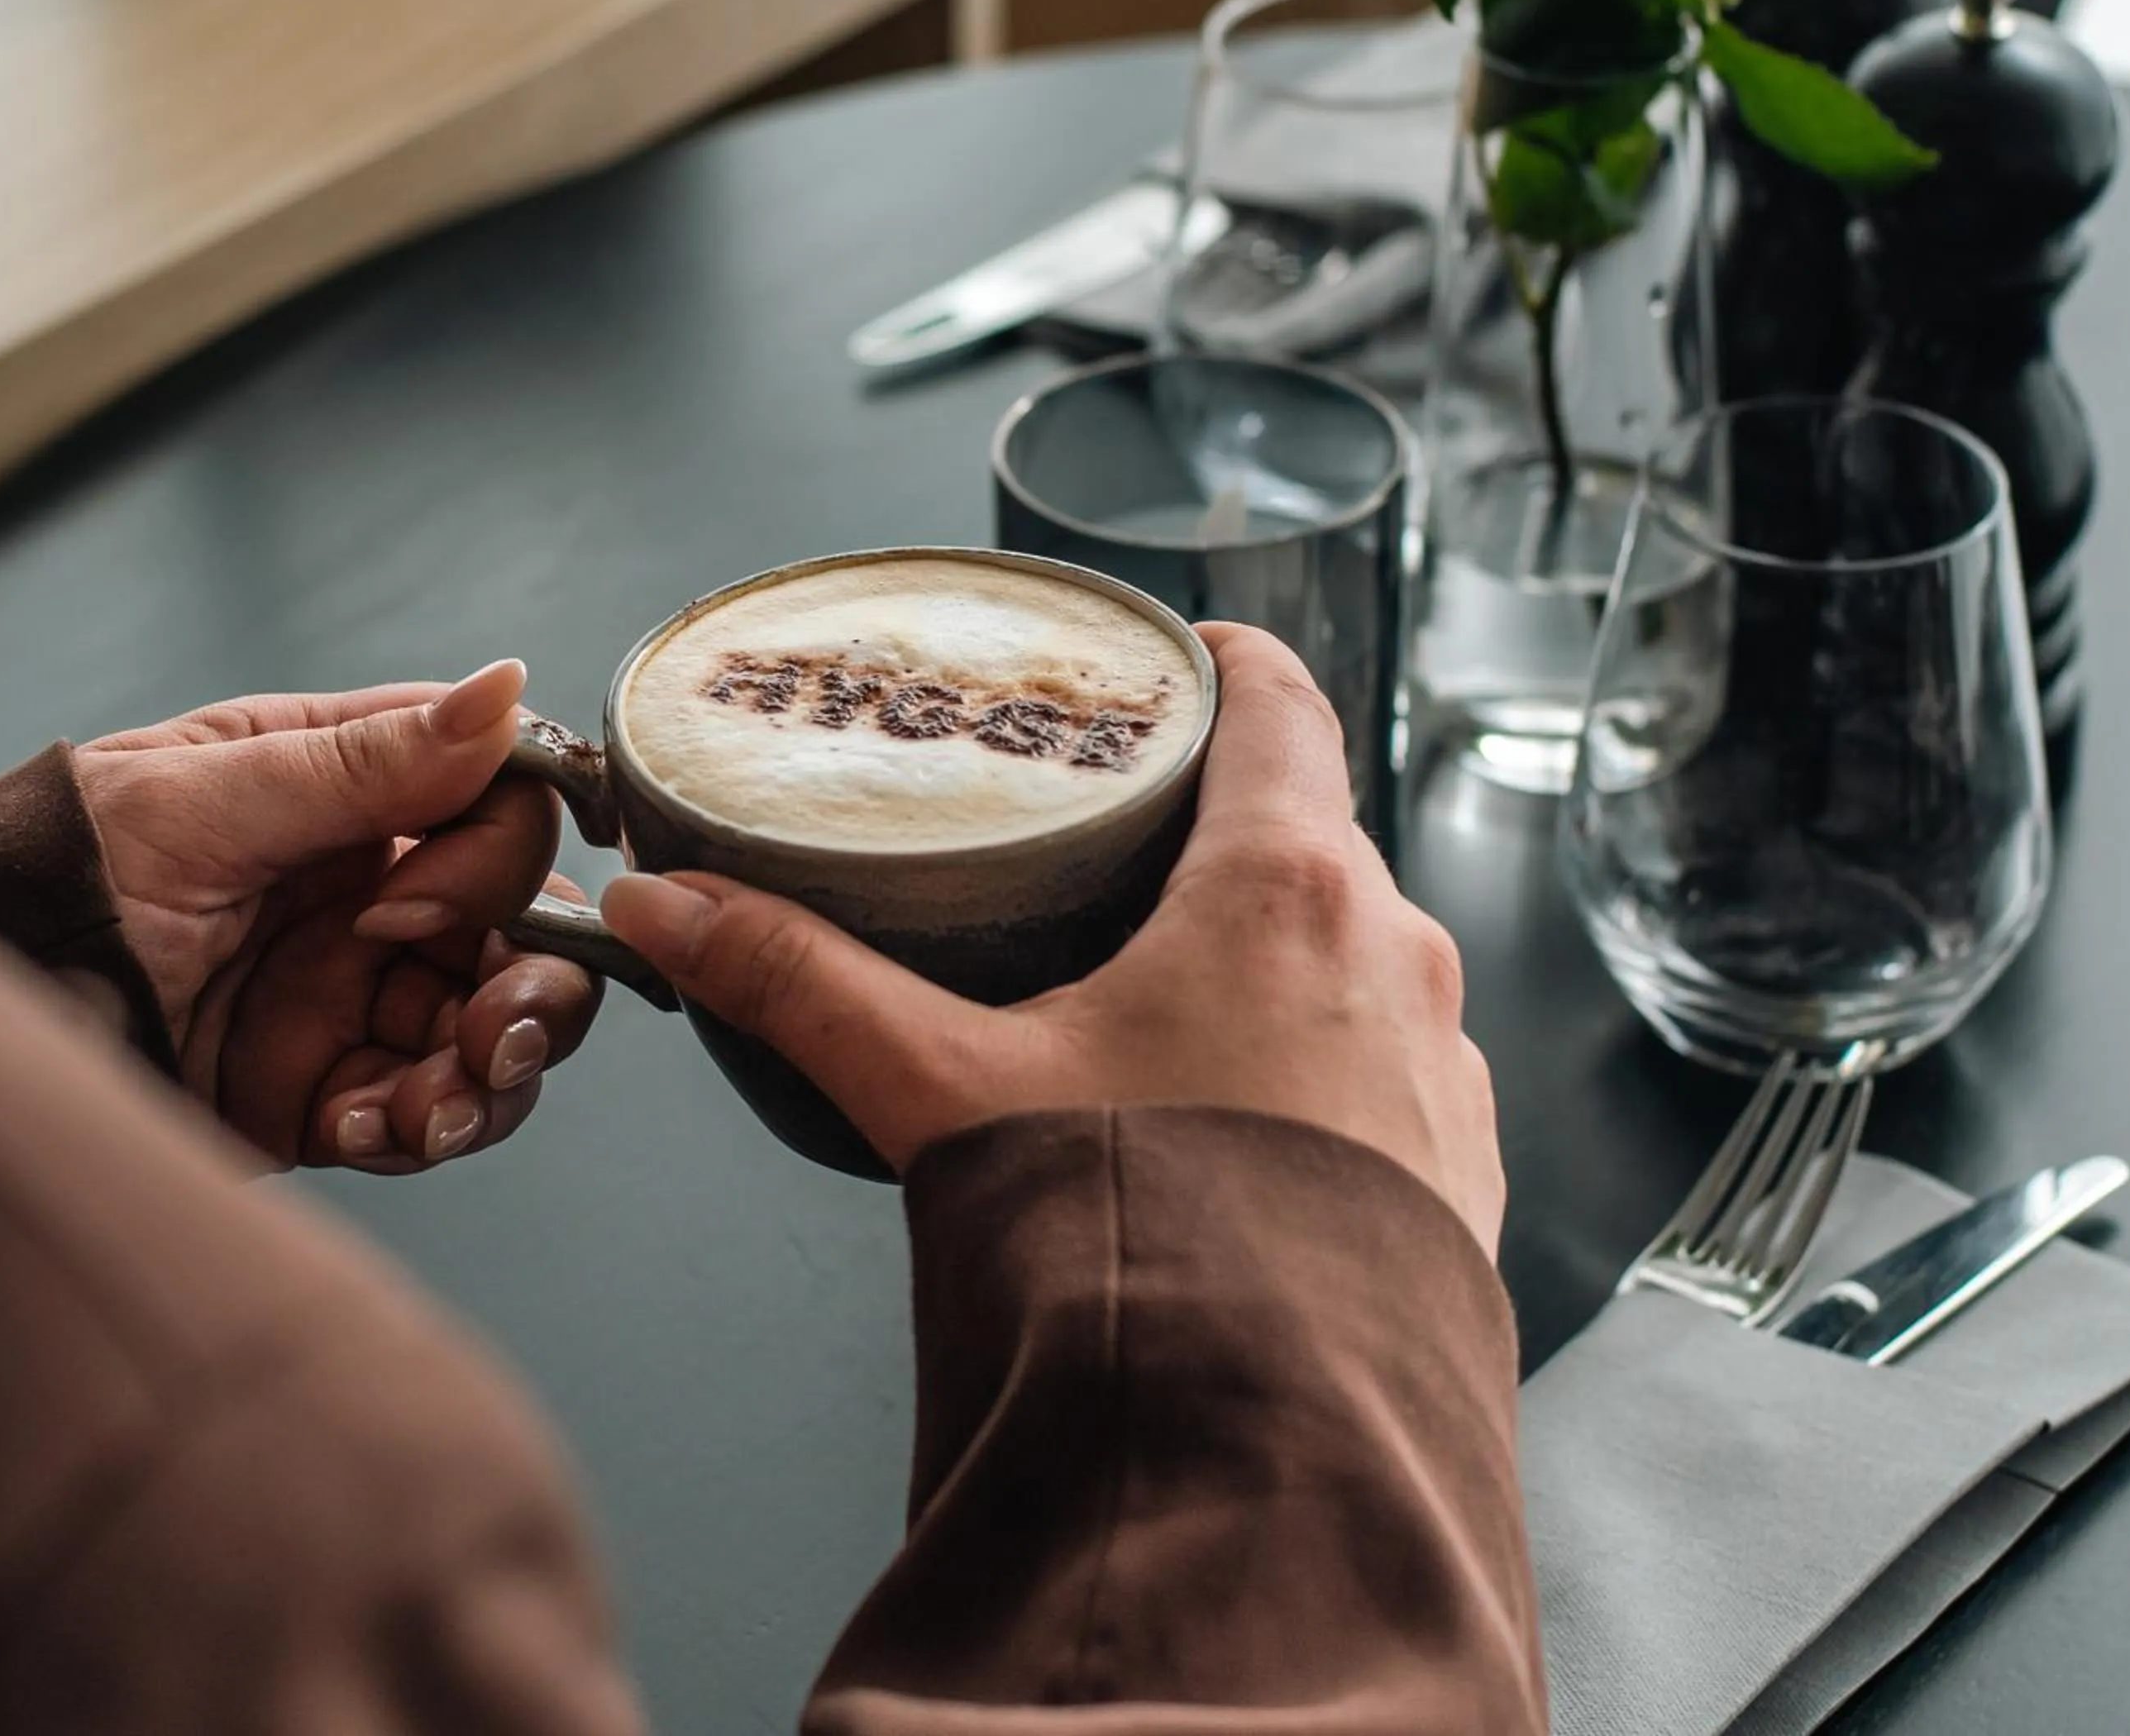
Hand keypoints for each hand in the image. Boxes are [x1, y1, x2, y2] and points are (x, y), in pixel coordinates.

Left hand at [72, 663, 601, 1174]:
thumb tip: (509, 687)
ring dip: (492, 1076)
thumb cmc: (61, 868)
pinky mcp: (318, 1095)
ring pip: (493, 1034)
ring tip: (434, 1112)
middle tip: (494, 1037)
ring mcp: (350, 999)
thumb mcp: (207, 800)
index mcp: (353, 793)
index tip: (405, 905)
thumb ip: (365, 762)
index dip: (493, 861)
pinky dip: (414, 1132)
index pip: (498, 808)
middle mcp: (372, 894)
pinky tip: (356, 1130)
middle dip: (536, 989)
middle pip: (524, 932)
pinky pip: (417, 1119)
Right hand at [602, 625, 1502, 1255]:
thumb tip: (667, 908)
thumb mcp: (947, 1093)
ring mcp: (1442, 1064)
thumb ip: (803, 984)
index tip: (1158, 663)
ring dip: (1273, 938)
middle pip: (1307, 823)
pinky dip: (1320, 1046)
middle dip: (1216, 815)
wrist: (1270, 1468)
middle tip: (1112, 827)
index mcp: (1287, 887)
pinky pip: (1390, 1055)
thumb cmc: (1135, 1251)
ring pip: (1354, 942)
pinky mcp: (1463, 1167)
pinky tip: (1237, 1106)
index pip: (1281, 695)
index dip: (1214, 660)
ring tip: (1163, 974)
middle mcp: (1395, 953)